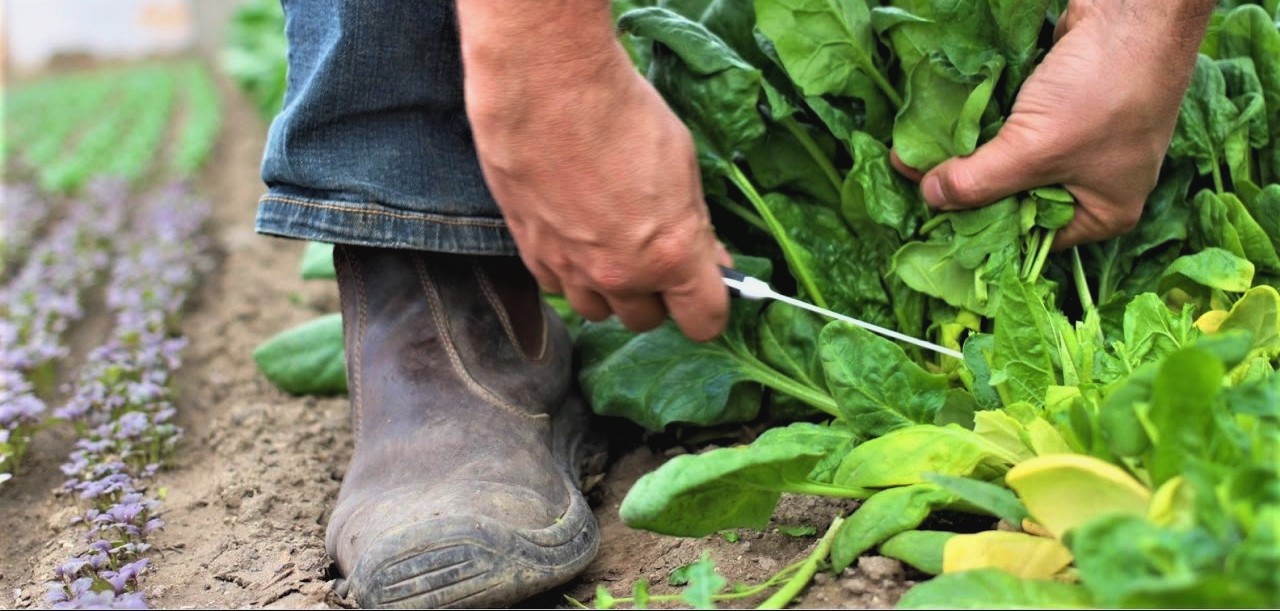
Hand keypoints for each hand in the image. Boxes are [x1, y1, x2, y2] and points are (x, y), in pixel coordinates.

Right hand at [457, 1, 730, 340]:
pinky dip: (569, 272)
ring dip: (609, 289)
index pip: (703, 321)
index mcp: (670, 255)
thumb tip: (707, 257)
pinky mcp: (532, 252)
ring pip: (598, 310)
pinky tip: (574, 235)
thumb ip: (693, 224)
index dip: (708, 310)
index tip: (706, 293)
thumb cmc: (621, 113)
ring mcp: (571, 268)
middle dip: (657, 295)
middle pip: (646, 320)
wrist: (547, 88)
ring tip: (610, 246)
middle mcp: (620, 274)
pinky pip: (557, 286)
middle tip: (655, 255)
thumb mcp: (683, 163)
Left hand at [891, 0, 1214, 248]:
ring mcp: (1080, 144)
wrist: (1136, 11)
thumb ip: (978, 181)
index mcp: (1103, 213)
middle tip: (916, 184)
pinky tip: (944, 128)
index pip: (1028, 239)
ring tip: (917, 157)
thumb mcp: (1033, 149)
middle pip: (1016, 200)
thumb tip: (928, 197)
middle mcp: (1093, 185)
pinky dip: (984, 128)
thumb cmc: (1102, 91)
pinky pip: (1015, 130)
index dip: (980, 231)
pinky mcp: (1064, 109)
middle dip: (969, 190)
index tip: (929, 222)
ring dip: (969, 158)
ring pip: (1011, 163)